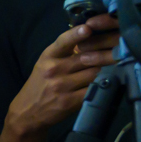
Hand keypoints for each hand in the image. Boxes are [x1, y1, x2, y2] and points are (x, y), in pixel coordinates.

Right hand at [3, 14, 119, 138]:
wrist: (27, 112)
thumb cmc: (40, 84)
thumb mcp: (45, 64)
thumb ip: (64, 52)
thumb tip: (92, 39)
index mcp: (48, 57)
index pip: (63, 42)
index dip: (76, 35)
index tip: (87, 29)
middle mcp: (53, 70)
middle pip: (88, 58)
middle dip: (102, 57)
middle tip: (112, 55)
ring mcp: (61, 86)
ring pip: (94, 74)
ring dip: (100, 73)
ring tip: (100, 74)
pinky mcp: (69, 101)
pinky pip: (92, 90)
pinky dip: (98, 87)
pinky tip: (96, 87)